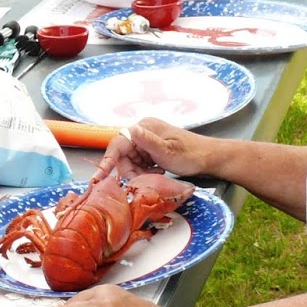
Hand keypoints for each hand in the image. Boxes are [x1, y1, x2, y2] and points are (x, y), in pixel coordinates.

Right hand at [93, 118, 216, 182]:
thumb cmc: (190, 155)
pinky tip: (158, 171)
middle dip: (129, 170)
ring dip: (139, 171)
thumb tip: (130, 130)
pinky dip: (145, 170)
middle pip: (123, 155)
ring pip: (130, 161)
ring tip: (155, 174)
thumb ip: (147, 141)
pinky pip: (139, 162)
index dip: (107, 161)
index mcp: (144, 128)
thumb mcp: (167, 150)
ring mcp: (147, 140)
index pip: (117, 144)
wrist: (208, 158)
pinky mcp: (151, 149)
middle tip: (142, 179)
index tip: (98, 177)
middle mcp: (142, 132)